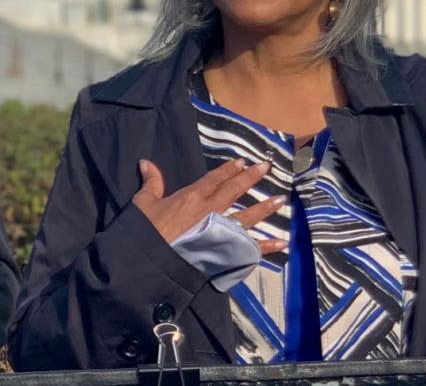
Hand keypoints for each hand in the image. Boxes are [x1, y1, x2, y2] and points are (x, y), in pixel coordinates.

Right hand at [133, 158, 287, 254]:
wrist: (150, 262)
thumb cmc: (146, 233)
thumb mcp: (144, 203)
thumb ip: (151, 182)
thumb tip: (146, 162)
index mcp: (192, 196)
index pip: (214, 179)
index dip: (228, 170)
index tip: (242, 162)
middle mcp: (210, 210)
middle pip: (234, 190)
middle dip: (250, 178)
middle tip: (266, 167)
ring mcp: (220, 231)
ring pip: (248, 215)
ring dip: (265, 208)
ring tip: (281, 199)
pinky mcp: (225, 251)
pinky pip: (249, 248)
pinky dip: (266, 246)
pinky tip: (281, 242)